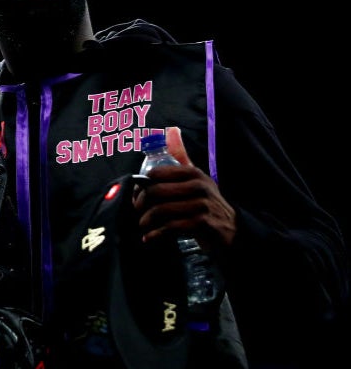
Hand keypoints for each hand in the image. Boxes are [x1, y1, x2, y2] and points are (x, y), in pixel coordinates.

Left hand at [132, 127, 236, 249]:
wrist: (231, 229)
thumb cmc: (206, 202)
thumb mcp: (196, 178)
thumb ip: (182, 157)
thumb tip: (171, 131)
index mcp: (193, 173)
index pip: (156, 173)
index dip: (141, 185)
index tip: (136, 194)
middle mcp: (199, 186)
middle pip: (155, 192)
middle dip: (140, 203)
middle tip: (137, 210)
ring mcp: (201, 205)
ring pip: (161, 210)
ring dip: (146, 220)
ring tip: (143, 224)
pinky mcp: (202, 224)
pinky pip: (170, 227)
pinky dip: (156, 234)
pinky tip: (150, 237)